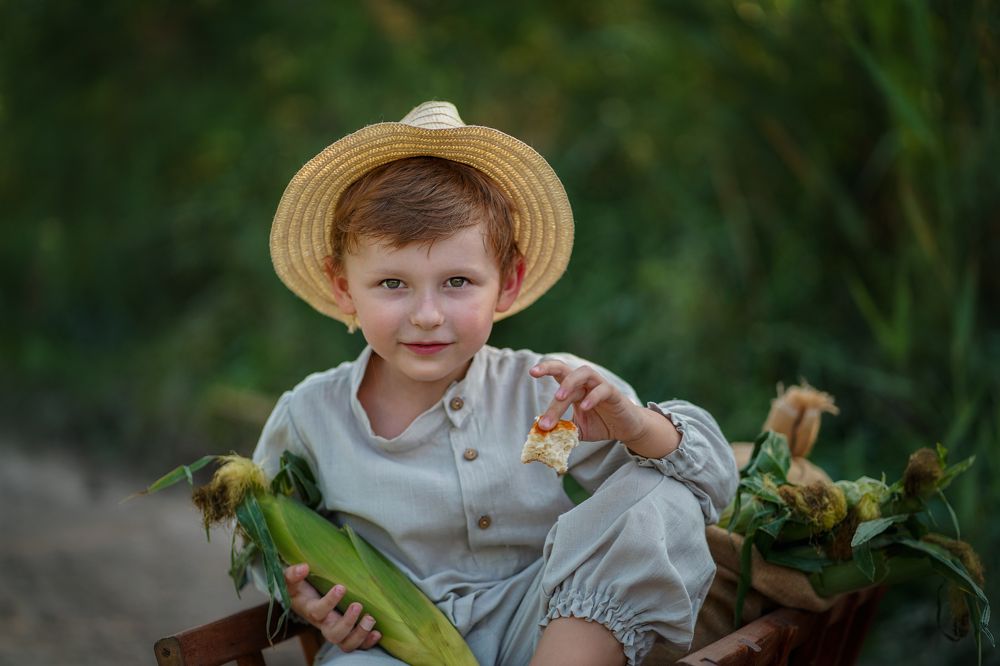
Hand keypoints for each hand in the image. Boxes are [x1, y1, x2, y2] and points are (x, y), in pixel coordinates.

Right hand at [284, 563, 380, 651]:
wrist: (302, 599)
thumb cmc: (299, 588)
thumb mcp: (291, 580)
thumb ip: (293, 574)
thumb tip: (303, 567)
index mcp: (310, 610)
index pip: (318, 611)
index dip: (330, 602)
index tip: (341, 587)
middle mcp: (324, 624)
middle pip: (333, 635)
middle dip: (348, 623)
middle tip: (358, 605)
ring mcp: (335, 630)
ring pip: (345, 644)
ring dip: (360, 635)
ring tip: (370, 619)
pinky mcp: (346, 632)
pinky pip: (356, 644)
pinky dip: (367, 642)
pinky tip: (377, 633)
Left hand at [529, 360, 680, 457]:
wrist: (626, 429)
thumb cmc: (601, 424)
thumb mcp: (576, 430)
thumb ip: (561, 430)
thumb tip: (541, 437)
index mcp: (574, 389)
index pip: (558, 372)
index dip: (545, 368)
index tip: (531, 372)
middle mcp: (586, 383)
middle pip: (566, 371)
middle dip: (549, 369)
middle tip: (534, 374)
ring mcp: (600, 386)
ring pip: (584, 373)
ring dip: (570, 382)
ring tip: (559, 396)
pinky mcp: (614, 394)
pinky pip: (603, 390)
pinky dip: (592, 397)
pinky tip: (584, 408)